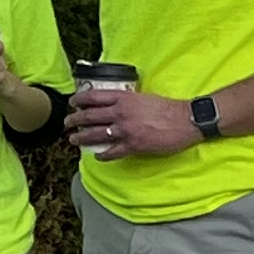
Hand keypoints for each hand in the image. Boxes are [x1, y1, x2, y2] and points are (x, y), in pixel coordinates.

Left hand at [67, 84, 198, 160]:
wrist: (187, 120)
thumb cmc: (167, 107)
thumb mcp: (142, 97)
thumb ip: (126, 101)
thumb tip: (113, 105)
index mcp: (123, 98)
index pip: (92, 97)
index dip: (78, 100)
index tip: (72, 103)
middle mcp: (120, 113)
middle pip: (88, 116)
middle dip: (73, 120)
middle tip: (67, 124)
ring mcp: (125, 130)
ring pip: (95, 134)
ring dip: (81, 137)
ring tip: (74, 139)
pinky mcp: (134, 145)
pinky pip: (112, 152)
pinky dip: (102, 155)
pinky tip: (97, 156)